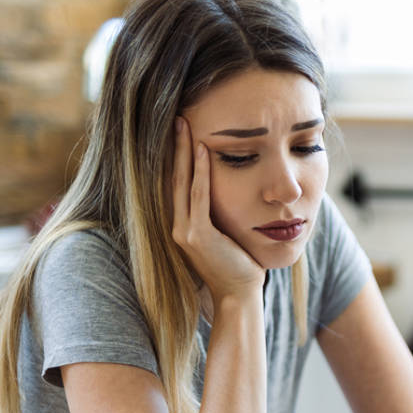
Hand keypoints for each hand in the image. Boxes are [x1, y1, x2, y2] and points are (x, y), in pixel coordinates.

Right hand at [171, 116, 265, 299]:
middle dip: (174, 147)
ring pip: (181, 182)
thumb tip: (232, 194)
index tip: (181, 133)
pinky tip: (203, 149)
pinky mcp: (197, 235)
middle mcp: (178, 227)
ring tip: (184, 124)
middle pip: (172, 178)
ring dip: (183, 151)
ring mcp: (184, 231)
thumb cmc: (240, 267)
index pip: (177, 185)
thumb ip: (220, 216)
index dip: (176, 158)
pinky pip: (198, 195)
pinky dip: (200, 171)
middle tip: (176, 117)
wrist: (239, 296)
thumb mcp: (227, 236)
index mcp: (183, 226)